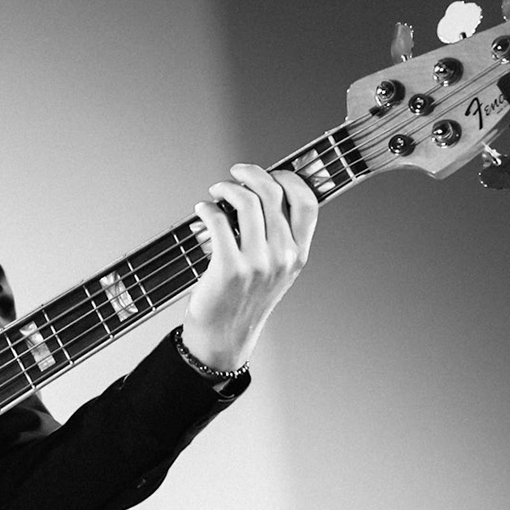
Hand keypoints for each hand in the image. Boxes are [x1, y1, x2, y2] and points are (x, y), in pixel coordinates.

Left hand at [181, 164, 317, 371]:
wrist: (225, 336)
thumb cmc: (245, 300)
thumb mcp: (277, 271)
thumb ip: (279, 237)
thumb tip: (262, 193)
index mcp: (299, 254)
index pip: (307, 202)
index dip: (289, 178)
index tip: (271, 173)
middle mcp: (283, 256)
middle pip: (272, 193)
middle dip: (250, 174)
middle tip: (235, 175)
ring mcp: (257, 263)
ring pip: (246, 202)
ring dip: (226, 188)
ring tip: (215, 193)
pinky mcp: (229, 268)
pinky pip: (218, 220)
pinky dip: (207, 208)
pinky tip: (202, 210)